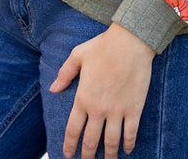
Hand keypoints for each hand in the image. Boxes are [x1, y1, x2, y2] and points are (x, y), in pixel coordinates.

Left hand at [50, 22, 154, 158]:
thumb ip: (65, 73)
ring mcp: (118, 110)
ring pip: (111, 142)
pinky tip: (127, 150)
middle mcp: (99, 108)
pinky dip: (128, 144)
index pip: (73, 129)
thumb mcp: (78, 55)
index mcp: (83, 97)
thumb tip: (53, 88)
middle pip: (91, 140)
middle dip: (87, 155)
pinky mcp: (134, 109)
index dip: (69, 145)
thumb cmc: (103, 45)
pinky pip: (130, 133)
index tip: (68, 154)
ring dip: (108, 156)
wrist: (131, 41)